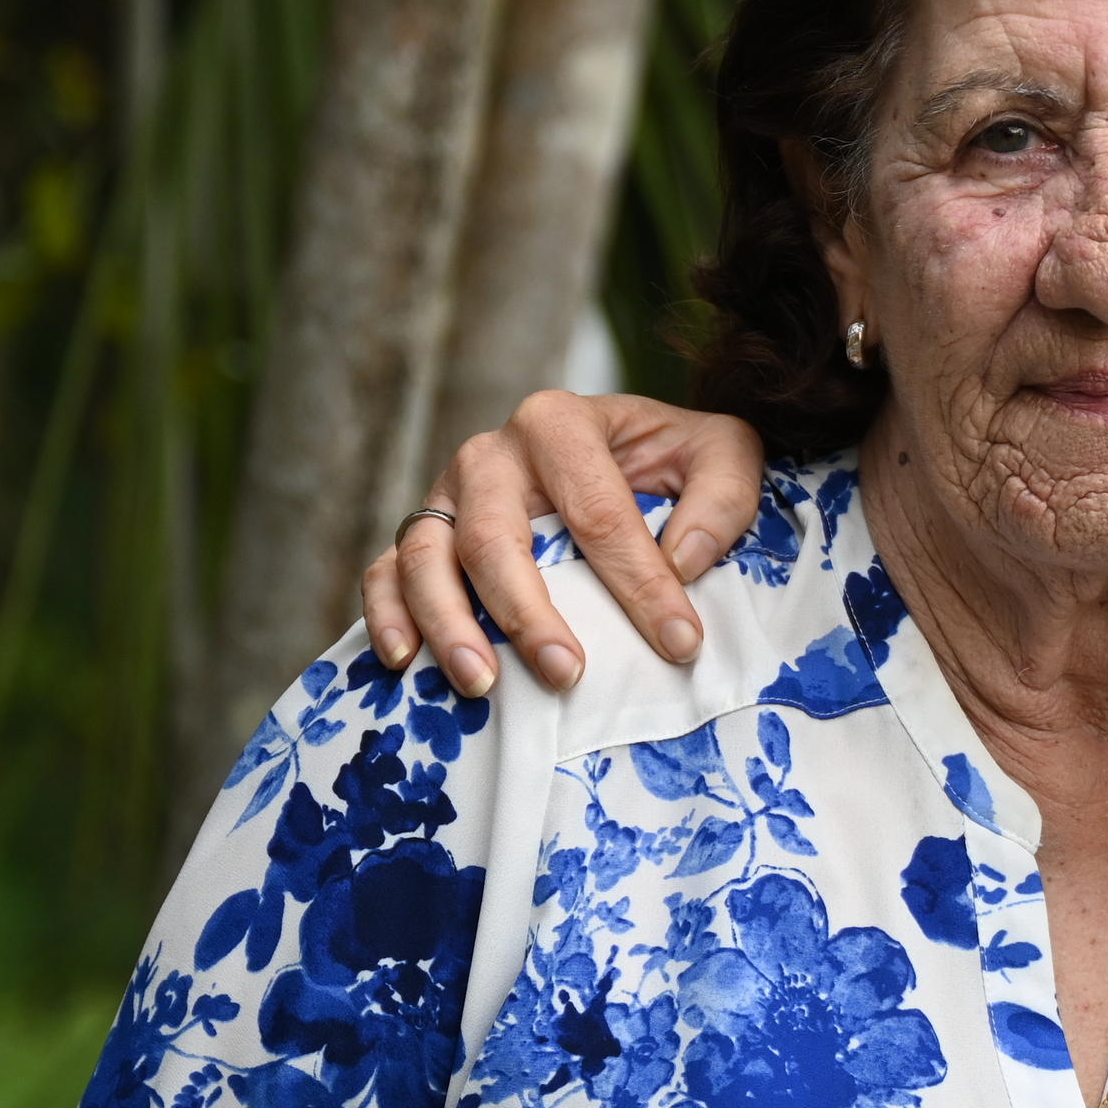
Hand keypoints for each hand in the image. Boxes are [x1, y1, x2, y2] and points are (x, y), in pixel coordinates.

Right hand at [356, 391, 771, 692]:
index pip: (598, 513)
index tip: (680, 644)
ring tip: (482, 684)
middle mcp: (492, 454)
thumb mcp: (721, 455)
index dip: (640, 584)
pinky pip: (386, 572)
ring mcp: (447, 493)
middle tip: (566, 674)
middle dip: (527, 612)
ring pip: (425, 557)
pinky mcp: (423, 531)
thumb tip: (683, 561)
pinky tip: (403, 662)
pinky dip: (388, 615)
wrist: (622, 450)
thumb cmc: (670, 460)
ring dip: (449, 625)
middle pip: (494, 537)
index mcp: (561, 423)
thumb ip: (721, 496)